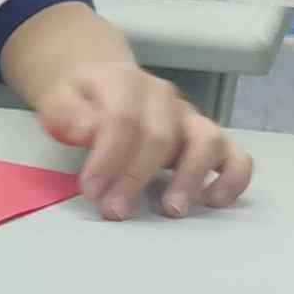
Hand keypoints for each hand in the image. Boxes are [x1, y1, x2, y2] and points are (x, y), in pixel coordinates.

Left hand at [33, 61, 252, 219]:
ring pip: (207, 140)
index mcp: (125, 82)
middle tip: (114, 210)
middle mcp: (163, 97)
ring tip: (171, 210)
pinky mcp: (206, 137)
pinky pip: (235, 154)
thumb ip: (67, 113)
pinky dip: (233, 178)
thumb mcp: (58, 99)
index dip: (108, 158)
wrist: (100, 83)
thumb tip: (86, 130)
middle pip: (160, 136)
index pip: (123, 119)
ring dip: (191, 178)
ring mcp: (189, 116)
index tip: (90, 190)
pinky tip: (214, 200)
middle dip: (136, 179)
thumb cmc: (80, 100)